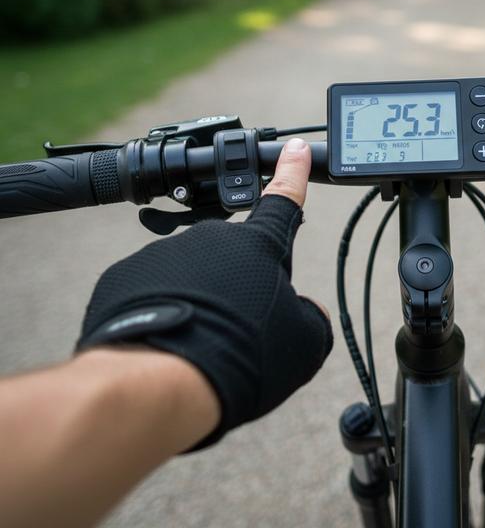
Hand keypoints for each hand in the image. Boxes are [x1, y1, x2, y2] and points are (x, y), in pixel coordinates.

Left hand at [76, 137, 331, 449]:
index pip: (285, 200)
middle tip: (235, 332)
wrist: (160, 383)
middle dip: (236, 288)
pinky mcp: (126, 275)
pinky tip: (165, 346)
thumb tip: (303, 312)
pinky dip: (162, 314)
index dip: (294, 173)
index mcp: (259, 245)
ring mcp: (166, 254)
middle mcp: (212, 239)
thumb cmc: (241, 358)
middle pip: (234, 259)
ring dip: (198, 305)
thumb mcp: (304, 344)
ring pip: (191, 278)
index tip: (295, 150)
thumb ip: (310, 317)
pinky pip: (151, 292)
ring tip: (198, 347)